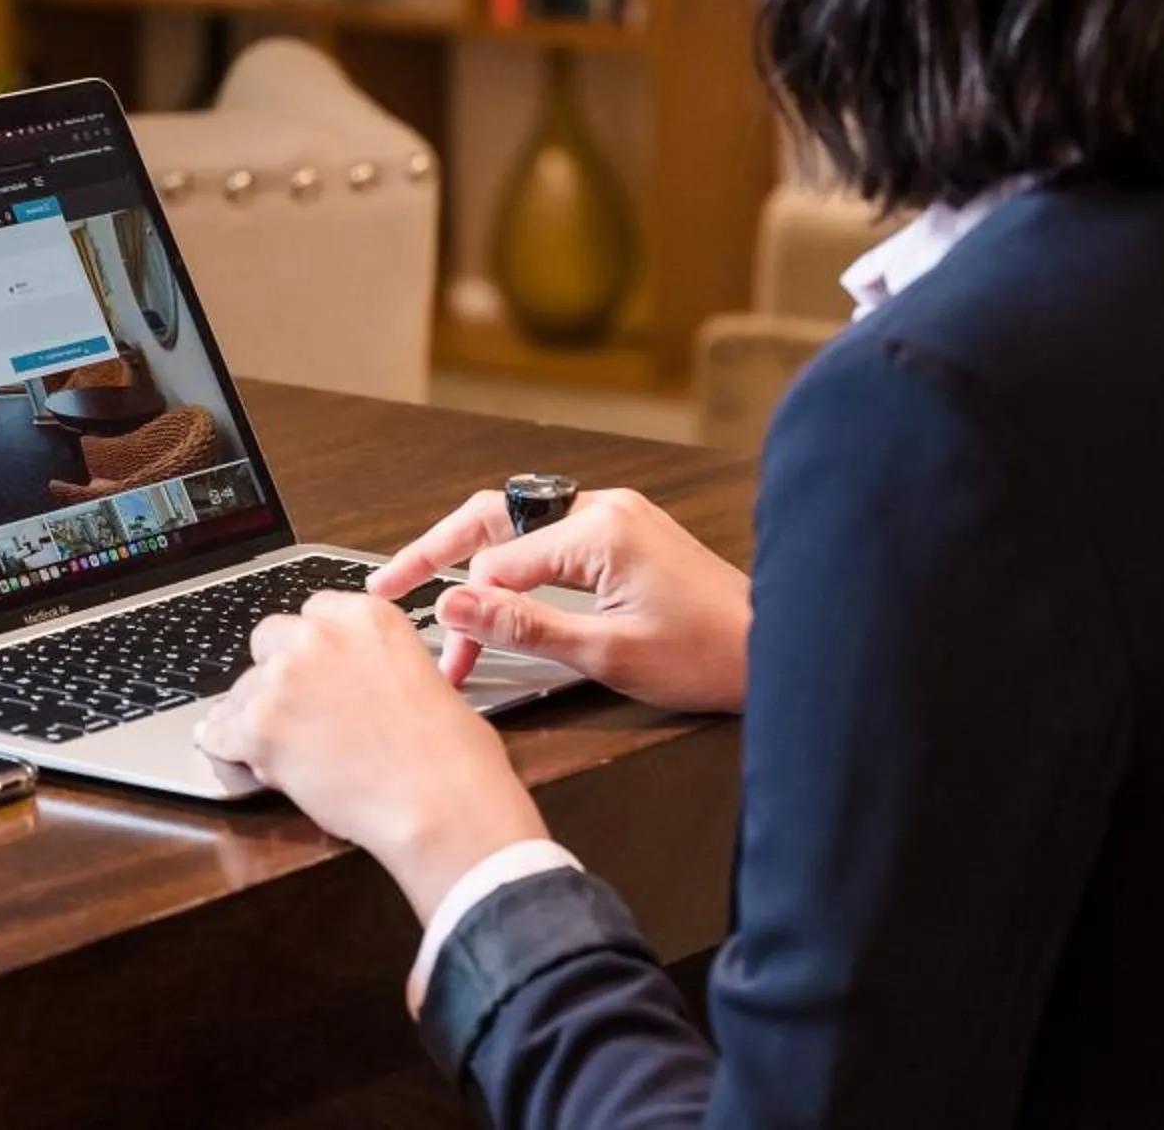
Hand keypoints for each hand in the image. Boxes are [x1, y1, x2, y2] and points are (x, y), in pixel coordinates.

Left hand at [195, 590, 545, 919]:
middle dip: (279, 673)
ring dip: (256, 714)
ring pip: (243, 691)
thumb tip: (348, 687)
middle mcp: (319, 636)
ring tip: (284, 749)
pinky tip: (240, 757)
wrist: (438, 801)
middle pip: (270, 641)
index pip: (313, 613)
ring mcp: (284, 680)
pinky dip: (227, 746)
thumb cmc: (449, 754)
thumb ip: (373, 665)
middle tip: (298, 710)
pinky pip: (220, 732)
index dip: (311, 647)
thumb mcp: (422, 677)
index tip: (314, 668)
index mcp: (365, 616)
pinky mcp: (259, 728)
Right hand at [367, 489, 751, 713]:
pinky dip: (517, 565)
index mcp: (600, 528)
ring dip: (479, 563)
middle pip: (498, 519)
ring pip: (523, 529)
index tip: (441, 651)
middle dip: (440, 551)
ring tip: (435, 592)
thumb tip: (455, 605)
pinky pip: (554, 540)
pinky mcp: (627, 536)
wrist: (773, 651)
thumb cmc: (707, 655)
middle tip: (390, 582)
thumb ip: (522, 626)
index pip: (498, 560)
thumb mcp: (605, 651)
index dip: (462, 609)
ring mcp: (619, 518)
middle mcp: (607, 508)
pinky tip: (494, 590)